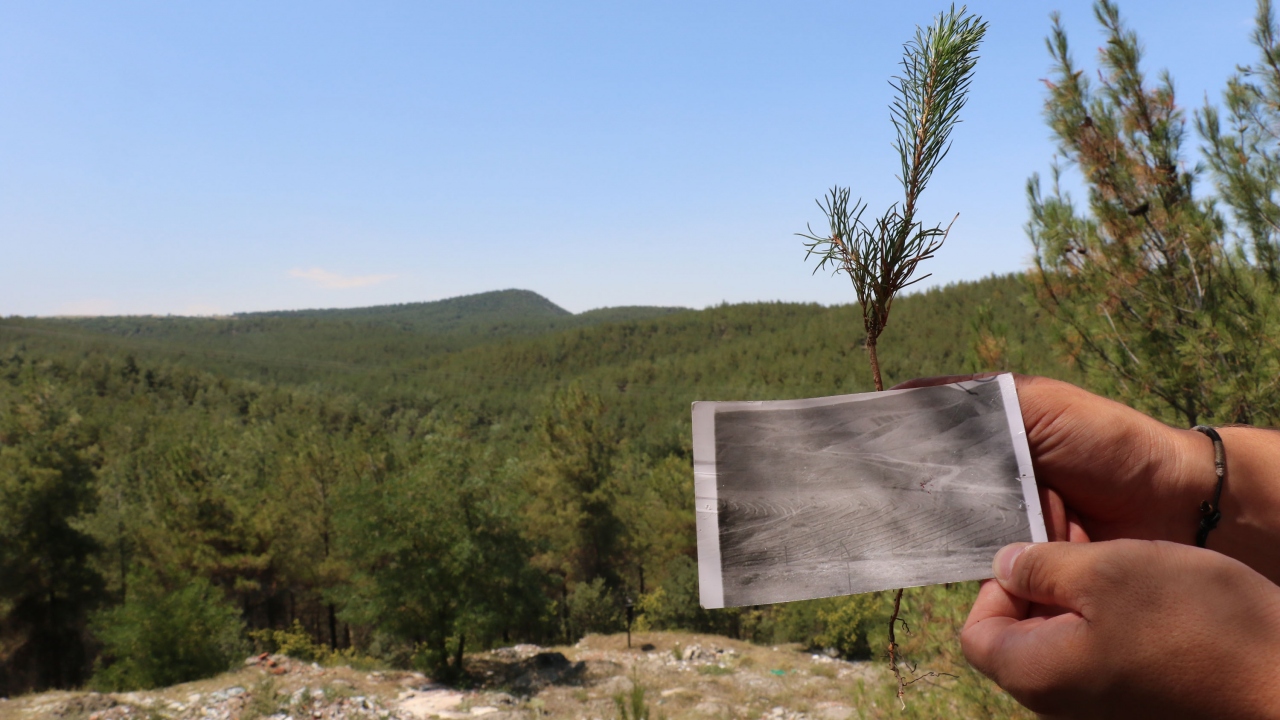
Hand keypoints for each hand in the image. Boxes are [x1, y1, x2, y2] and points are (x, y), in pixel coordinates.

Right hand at [892, 374, 1203, 544]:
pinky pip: (975, 563)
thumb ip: (972, 400)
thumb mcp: (1036, 403)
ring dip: (934, 526)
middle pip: (926, 485)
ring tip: (900, 522)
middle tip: (865, 492)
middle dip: (903, 489)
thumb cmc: (1106, 441)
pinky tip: (941, 554)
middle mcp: (986, 481)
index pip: (923, 438)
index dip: (889, 443)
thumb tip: (899, 395)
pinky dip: (964, 560)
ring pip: (945, 526)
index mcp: (986, 437)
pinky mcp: (1016, 564)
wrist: (1171, 504)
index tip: (849, 448)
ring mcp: (999, 524)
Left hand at [962, 540, 1279, 718]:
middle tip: (1074, 535)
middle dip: (1040, 579)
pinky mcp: (1141, 698)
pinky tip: (1143, 583)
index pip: (976, 630)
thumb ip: (1041, 567)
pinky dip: (1111, 614)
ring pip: (1065, 637)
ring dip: (1079, 591)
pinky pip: (1104, 650)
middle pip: (1020, 632)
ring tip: (1113, 553)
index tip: (1032, 546)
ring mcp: (1103, 704)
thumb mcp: (1105, 572)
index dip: (995, 583)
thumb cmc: (1194, 625)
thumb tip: (1003, 565)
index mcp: (1037, 675)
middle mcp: (1061, 701)